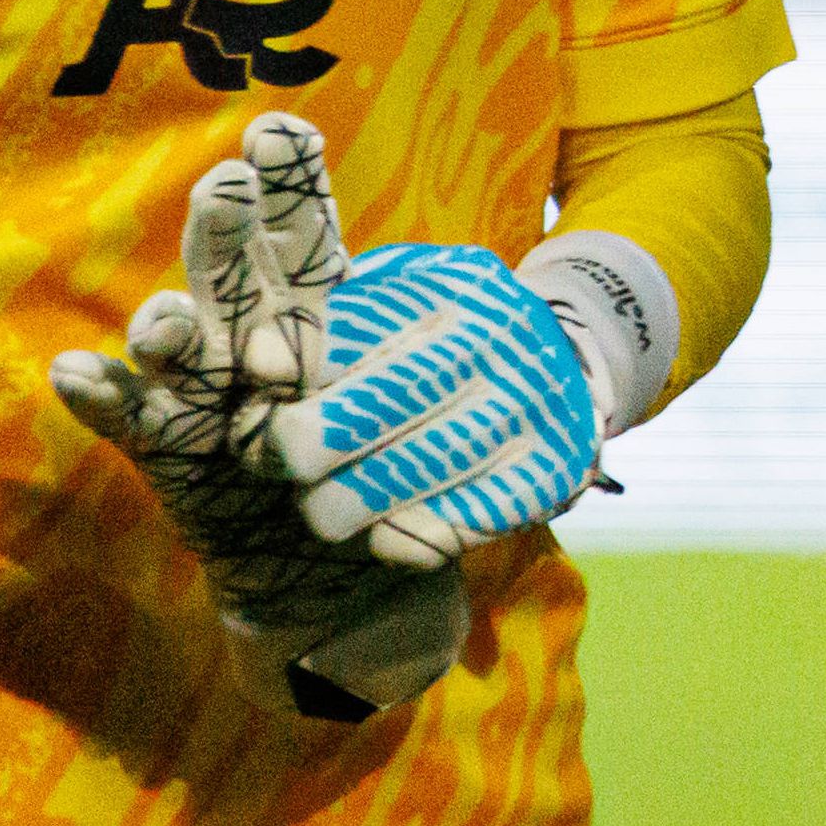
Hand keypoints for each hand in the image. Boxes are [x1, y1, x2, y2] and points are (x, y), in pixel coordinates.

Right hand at [52, 114, 466, 712]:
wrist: (345, 571)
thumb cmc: (398, 467)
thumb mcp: (450, 421)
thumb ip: (481, 400)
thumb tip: (575, 420)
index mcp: (317, 304)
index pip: (304, 229)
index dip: (291, 180)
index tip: (280, 129)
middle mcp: (254, 334)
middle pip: (237, 272)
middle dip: (227, 231)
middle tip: (225, 188)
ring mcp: (207, 391)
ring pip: (183, 339)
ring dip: (170, 320)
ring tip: (167, 317)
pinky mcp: (171, 450)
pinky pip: (134, 420)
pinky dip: (104, 396)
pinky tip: (75, 371)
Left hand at [259, 242, 608, 566]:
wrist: (568, 367)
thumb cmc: (444, 334)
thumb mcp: (398, 296)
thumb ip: (330, 317)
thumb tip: (258, 359)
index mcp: (450, 288)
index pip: (353, 326)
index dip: (292, 358)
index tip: (257, 379)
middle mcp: (496, 342)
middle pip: (372, 407)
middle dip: (298, 444)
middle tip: (270, 458)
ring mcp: (528, 411)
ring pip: (403, 477)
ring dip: (338, 502)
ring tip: (321, 504)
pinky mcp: (548, 475)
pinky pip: (453, 526)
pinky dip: (402, 537)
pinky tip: (383, 530)